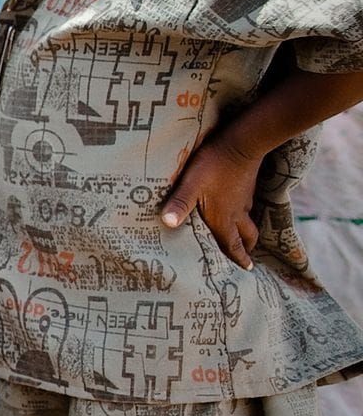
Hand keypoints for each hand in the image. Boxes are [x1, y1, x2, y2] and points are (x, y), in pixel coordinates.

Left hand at [161, 135, 263, 268]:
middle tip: (245, 260)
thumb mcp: (190, 185)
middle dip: (245, 250)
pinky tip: (237, 211)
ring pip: (248, 223)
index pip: (233, 245)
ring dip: (246, 234)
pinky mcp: (246, 188)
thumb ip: (179, 204)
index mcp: (224, 219)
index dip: (238, 259)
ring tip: (244, 240)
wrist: (241, 143)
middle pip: (246, 237)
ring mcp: (244, 200)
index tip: (246, 272)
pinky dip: (243, 216)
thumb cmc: (212, 165)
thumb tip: (167, 224)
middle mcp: (237, 213)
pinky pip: (247, 209)